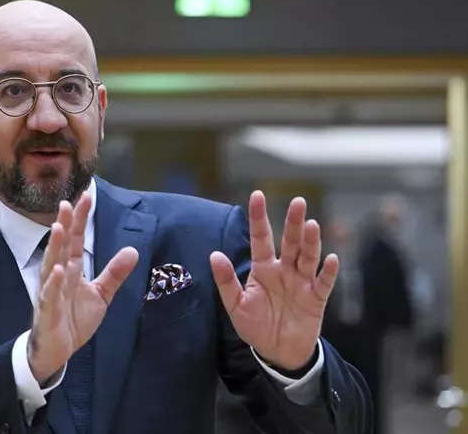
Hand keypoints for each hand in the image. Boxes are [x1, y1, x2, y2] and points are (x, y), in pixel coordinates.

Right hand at [27, 192, 138, 383]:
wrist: (56, 351)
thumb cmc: (72, 319)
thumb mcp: (100, 294)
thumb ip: (114, 273)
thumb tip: (132, 250)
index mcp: (72, 269)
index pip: (76, 239)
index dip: (81, 219)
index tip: (86, 196)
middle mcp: (59, 275)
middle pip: (63, 245)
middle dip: (66, 224)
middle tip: (68, 202)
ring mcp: (50, 292)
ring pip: (51, 264)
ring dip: (55, 246)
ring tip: (59, 226)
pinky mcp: (47, 311)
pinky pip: (49, 295)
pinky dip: (52, 283)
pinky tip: (57, 270)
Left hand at [210, 191, 337, 369]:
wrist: (277, 352)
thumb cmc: (255, 325)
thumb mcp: (235, 305)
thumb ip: (226, 281)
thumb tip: (214, 255)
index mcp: (263, 268)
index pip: (261, 238)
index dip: (259, 217)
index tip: (257, 195)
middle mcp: (284, 270)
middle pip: (290, 241)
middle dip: (293, 222)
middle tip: (298, 201)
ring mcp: (301, 283)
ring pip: (308, 257)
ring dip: (310, 242)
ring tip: (311, 225)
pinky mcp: (316, 299)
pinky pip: (323, 283)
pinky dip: (328, 272)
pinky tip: (332, 259)